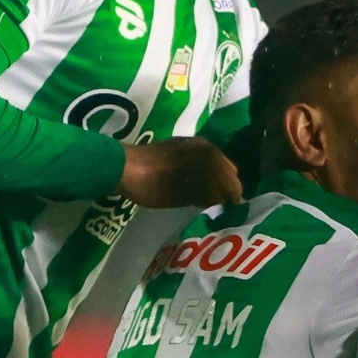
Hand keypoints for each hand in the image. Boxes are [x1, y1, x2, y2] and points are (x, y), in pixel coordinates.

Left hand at [120, 138, 244, 211]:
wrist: (124, 168)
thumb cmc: (155, 186)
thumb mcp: (184, 196)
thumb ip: (209, 196)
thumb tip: (226, 201)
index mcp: (211, 157)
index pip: (233, 183)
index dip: (233, 199)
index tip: (232, 213)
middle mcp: (207, 146)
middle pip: (227, 172)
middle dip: (227, 188)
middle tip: (222, 207)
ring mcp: (193, 144)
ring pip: (215, 166)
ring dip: (216, 181)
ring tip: (210, 199)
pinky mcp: (180, 145)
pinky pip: (202, 160)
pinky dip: (204, 173)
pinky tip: (197, 186)